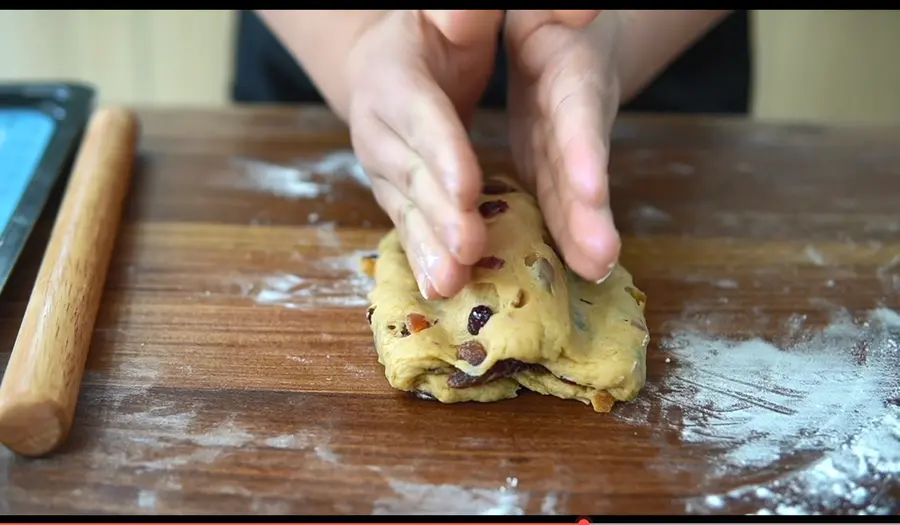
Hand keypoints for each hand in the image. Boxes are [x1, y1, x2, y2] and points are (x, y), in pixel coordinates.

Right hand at [345, 10, 503, 298]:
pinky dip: (423, 260)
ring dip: (429, 250)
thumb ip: (455, 13)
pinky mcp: (393, 194)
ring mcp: (382, 167)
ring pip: (406, 209)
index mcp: (393, 74)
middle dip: (441, 215)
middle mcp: (378, 126)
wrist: (393, 62)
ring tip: (451, 286)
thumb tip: (461, 13)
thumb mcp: (444, 12)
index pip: (420, 115)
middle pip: (412, 173)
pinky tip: (441, 291)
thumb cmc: (433, 29)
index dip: (442, 152)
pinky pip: (407, 227)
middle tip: (470, 250)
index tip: (469, 189)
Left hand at [505, 10, 622, 282]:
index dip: (584, 150)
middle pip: (583, 163)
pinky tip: (578, 269)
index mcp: (570, 69)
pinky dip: (563, 233)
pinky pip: (554, 199)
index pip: (578, 112)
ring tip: (595, 270)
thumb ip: (567, 11)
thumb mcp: (554, 10)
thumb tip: (581, 14)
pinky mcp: (549, 161)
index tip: (590, 187)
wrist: (564, 32)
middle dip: (589, 211)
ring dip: (581, 232)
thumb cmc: (552, 17)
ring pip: (573, 189)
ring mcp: (564, 140)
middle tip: (600, 259)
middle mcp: (574, 111)